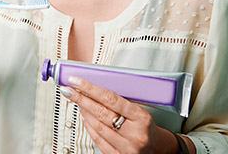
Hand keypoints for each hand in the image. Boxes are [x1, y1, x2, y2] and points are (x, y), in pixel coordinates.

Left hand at [60, 77, 180, 153]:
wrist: (158, 148)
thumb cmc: (147, 125)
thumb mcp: (141, 109)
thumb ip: (120, 101)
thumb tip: (95, 88)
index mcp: (141, 117)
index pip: (111, 99)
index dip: (91, 88)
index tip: (77, 81)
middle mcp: (134, 134)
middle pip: (101, 113)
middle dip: (81, 99)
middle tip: (69, 90)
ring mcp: (127, 148)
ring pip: (98, 127)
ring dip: (84, 112)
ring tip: (78, 101)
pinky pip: (99, 141)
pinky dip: (89, 128)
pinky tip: (85, 119)